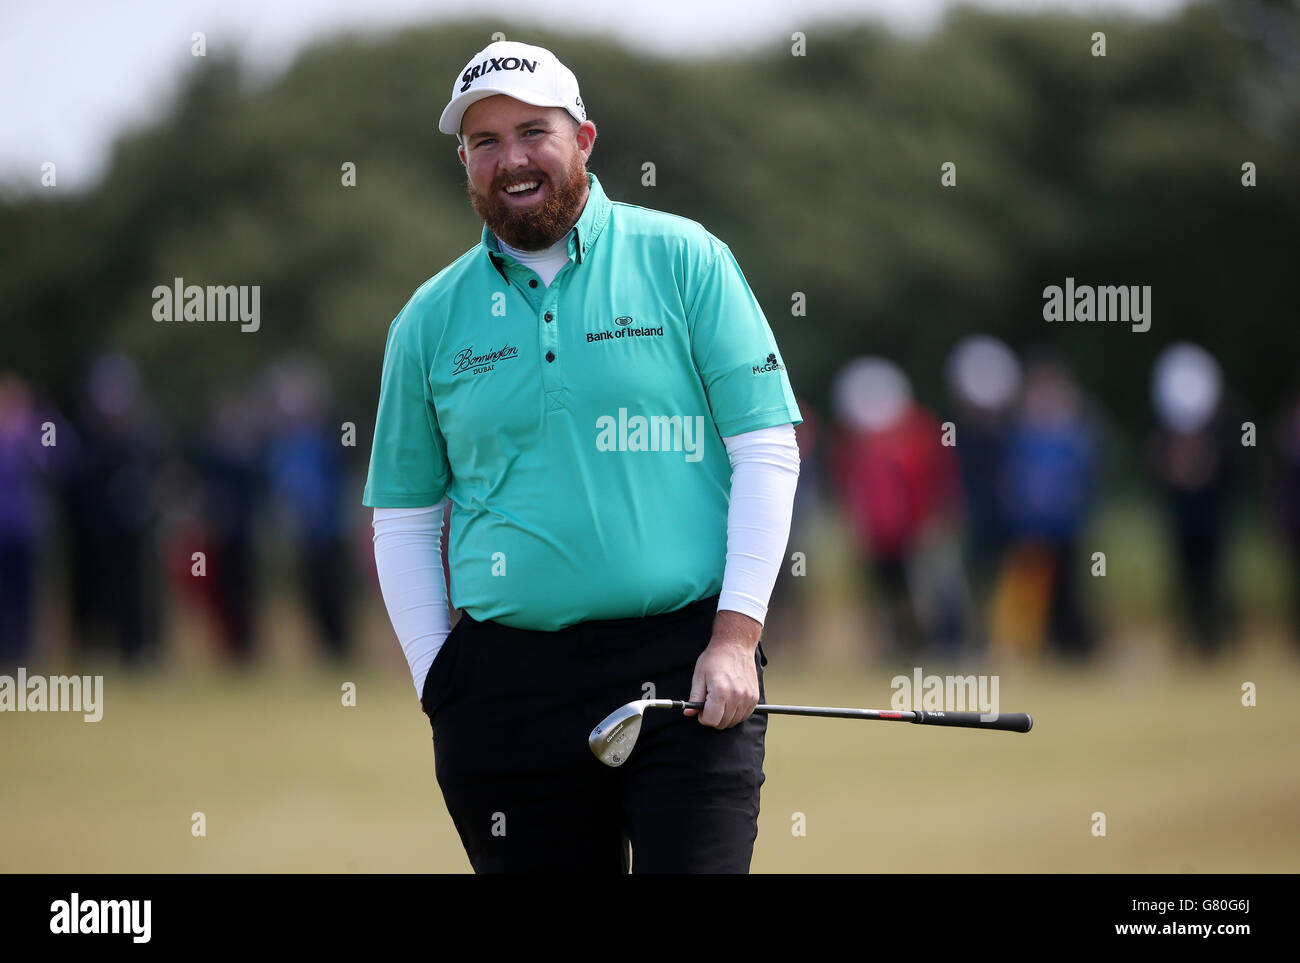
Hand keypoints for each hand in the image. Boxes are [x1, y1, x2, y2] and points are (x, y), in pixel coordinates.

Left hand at [684, 609, 761, 728]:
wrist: (735, 645)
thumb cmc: (715, 658)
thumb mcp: (699, 676)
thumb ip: (695, 697)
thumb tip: (690, 713)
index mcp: (720, 692)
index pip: (711, 720)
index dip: (703, 717)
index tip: (702, 710)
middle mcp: (736, 696)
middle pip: (722, 723)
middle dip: (713, 717)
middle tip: (710, 704)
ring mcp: (747, 697)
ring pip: (734, 721)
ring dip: (725, 716)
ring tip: (721, 699)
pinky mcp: (754, 697)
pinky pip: (744, 715)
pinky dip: (736, 713)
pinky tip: (730, 700)